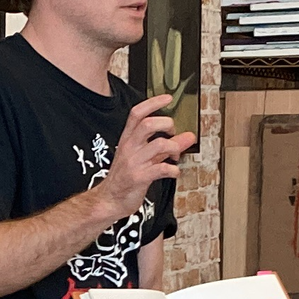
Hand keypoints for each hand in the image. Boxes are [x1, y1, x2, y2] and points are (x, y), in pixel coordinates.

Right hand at [92, 94, 195, 224]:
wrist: (110, 200)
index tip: (167, 98)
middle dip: (167, 124)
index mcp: (128, 139)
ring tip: (175, 156)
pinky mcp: (138, 178)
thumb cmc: (126, 178)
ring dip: (174, 148)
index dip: (153, 103)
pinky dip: (173, 170)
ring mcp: (133, 162)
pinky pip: (161, 169)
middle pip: (148, 124)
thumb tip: (188, 137)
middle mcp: (129, 148)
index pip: (137, 114)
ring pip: (159, 145)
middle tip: (173, 133)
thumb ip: (167, 147)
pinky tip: (173, 172)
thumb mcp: (146, 158)